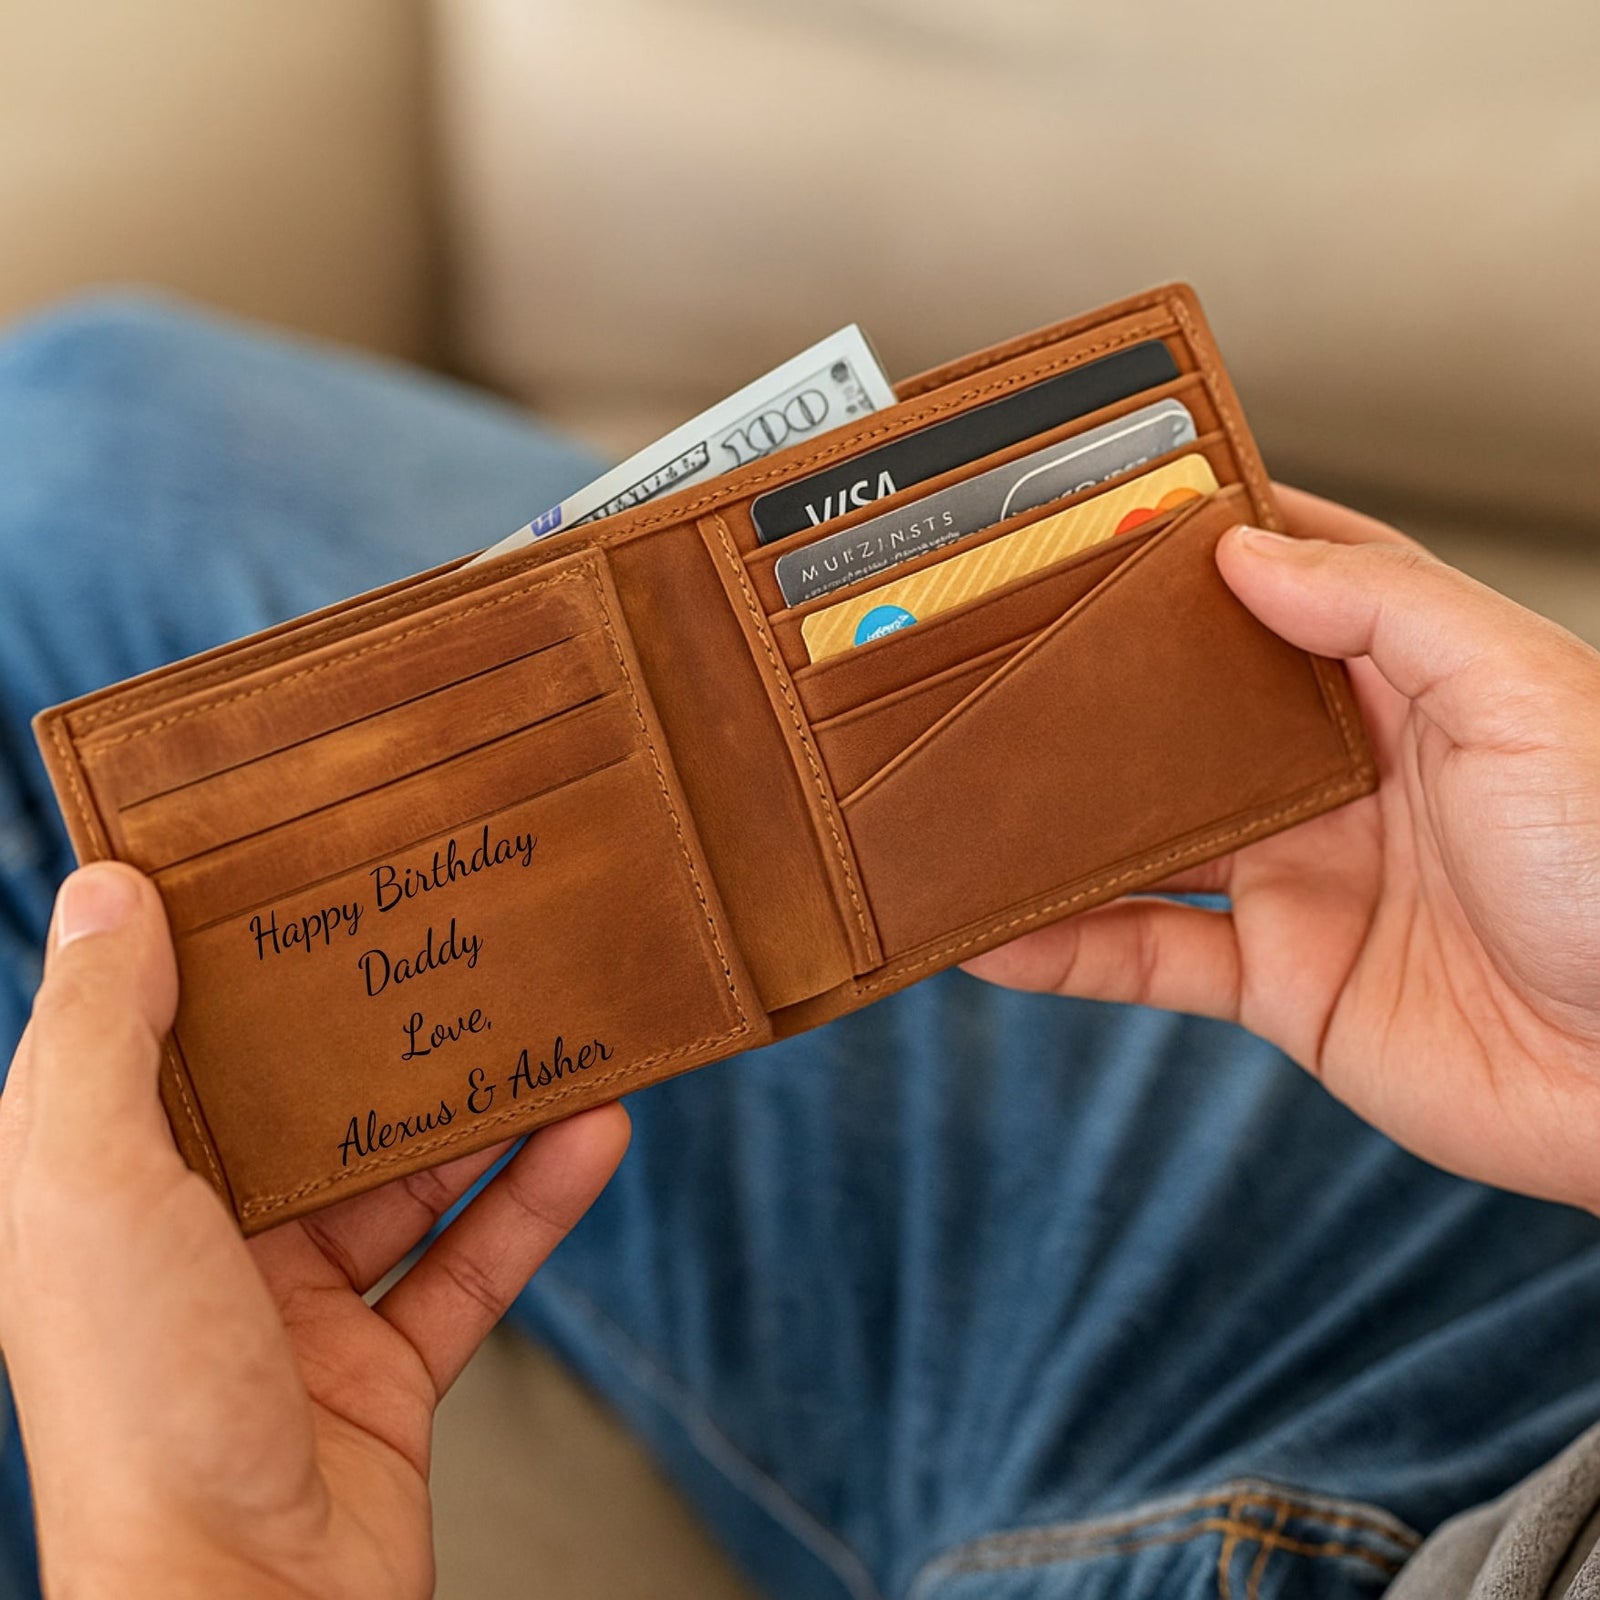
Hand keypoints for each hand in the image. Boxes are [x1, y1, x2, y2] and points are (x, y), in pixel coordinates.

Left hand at [0, 865, 628, 1598]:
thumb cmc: (141, 1405)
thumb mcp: (91, 1185)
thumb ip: (102, 1037)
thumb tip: (108, 887)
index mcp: (111, 1196)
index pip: (168, 1046)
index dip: (227, 957)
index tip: (301, 870)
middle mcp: (200, 1248)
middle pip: (309, 1108)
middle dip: (385, 1028)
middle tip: (458, 933)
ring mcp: (297, 1313)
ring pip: (408, 1180)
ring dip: (485, 1108)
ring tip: (555, 1020)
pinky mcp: (386, 1372)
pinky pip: (475, 1262)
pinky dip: (537, 1197)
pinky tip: (593, 1129)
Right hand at [964, 487, 1599, 1212]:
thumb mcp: (1522, 695)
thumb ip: (1382, 612)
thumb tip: (1241, 552)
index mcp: (1407, 686)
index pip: (1289, 588)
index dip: (1199, 548)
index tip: (1103, 516)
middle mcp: (1341, 776)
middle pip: (1187, 718)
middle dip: (1094, 687)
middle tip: (986, 651)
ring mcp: (1303, 878)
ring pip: (1145, 839)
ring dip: (1053, 825)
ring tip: (954, 793)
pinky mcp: (1283, 982)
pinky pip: (1150, 957)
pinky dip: (1064, 948)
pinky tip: (990, 932)